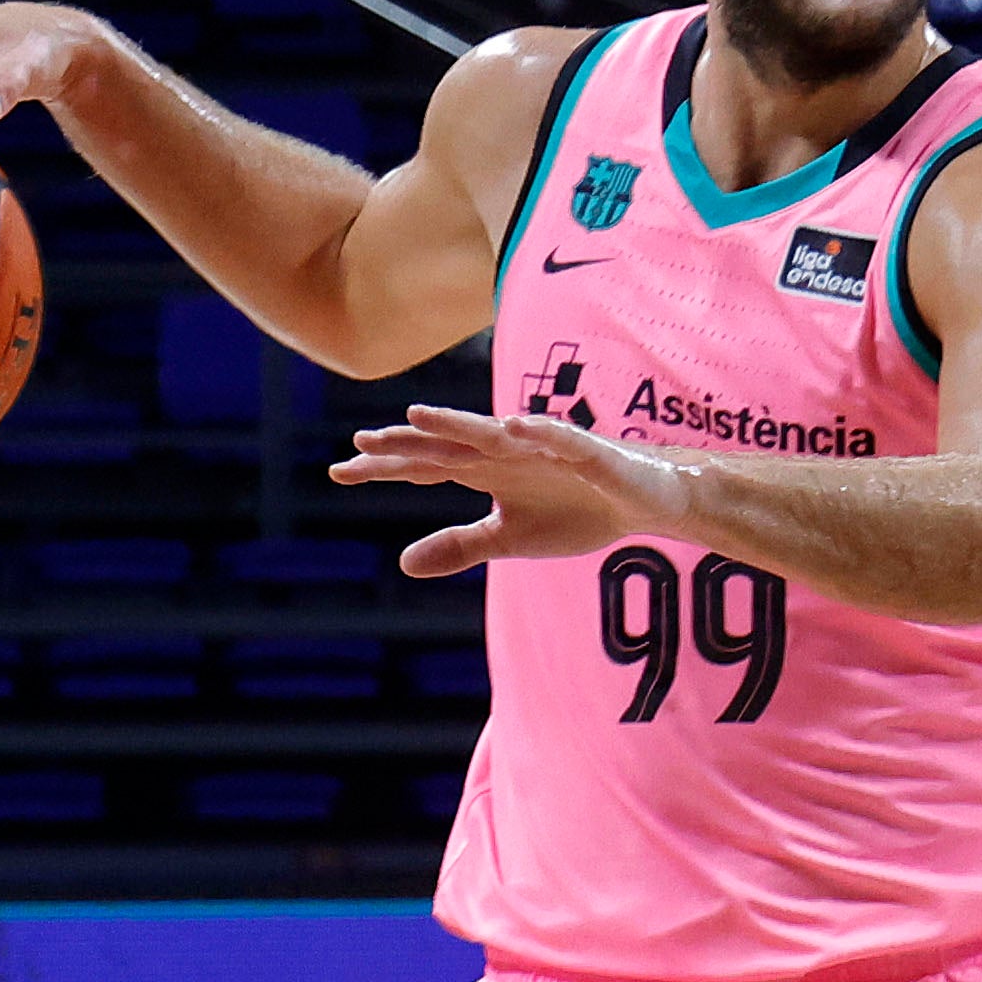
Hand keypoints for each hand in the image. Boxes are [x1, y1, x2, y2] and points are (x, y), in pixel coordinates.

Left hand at [331, 405, 692, 575]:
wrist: (643, 500)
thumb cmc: (576, 510)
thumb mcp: (509, 539)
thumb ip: (460, 546)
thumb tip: (403, 564)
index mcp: (484, 469)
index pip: (424, 465)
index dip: (384, 468)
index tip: (338, 472)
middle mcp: (504, 450)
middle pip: (447, 444)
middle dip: (406, 443)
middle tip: (360, 444)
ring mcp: (543, 446)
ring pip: (491, 432)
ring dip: (456, 424)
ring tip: (418, 417)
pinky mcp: (585, 449)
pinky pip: (559, 437)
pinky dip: (536, 431)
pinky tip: (511, 427)